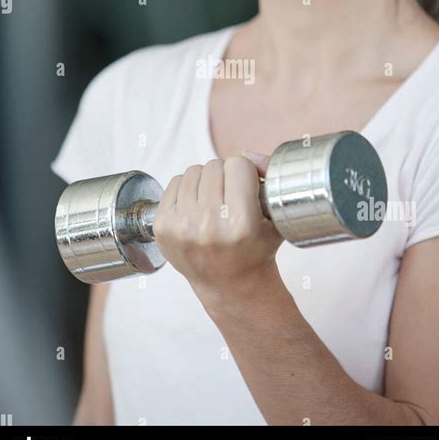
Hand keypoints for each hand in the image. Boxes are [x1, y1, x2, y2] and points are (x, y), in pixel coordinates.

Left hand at [153, 153, 283, 305]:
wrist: (229, 285)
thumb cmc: (256, 249)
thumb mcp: (276, 217)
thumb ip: (269, 178)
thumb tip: (248, 154)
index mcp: (240, 223)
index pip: (238, 165)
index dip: (245, 173)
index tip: (247, 187)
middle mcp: (208, 225)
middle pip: (214, 165)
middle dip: (224, 176)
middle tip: (230, 195)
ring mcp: (181, 226)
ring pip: (193, 171)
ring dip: (205, 181)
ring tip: (213, 201)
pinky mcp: (162, 226)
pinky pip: (174, 182)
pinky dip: (186, 189)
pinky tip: (196, 207)